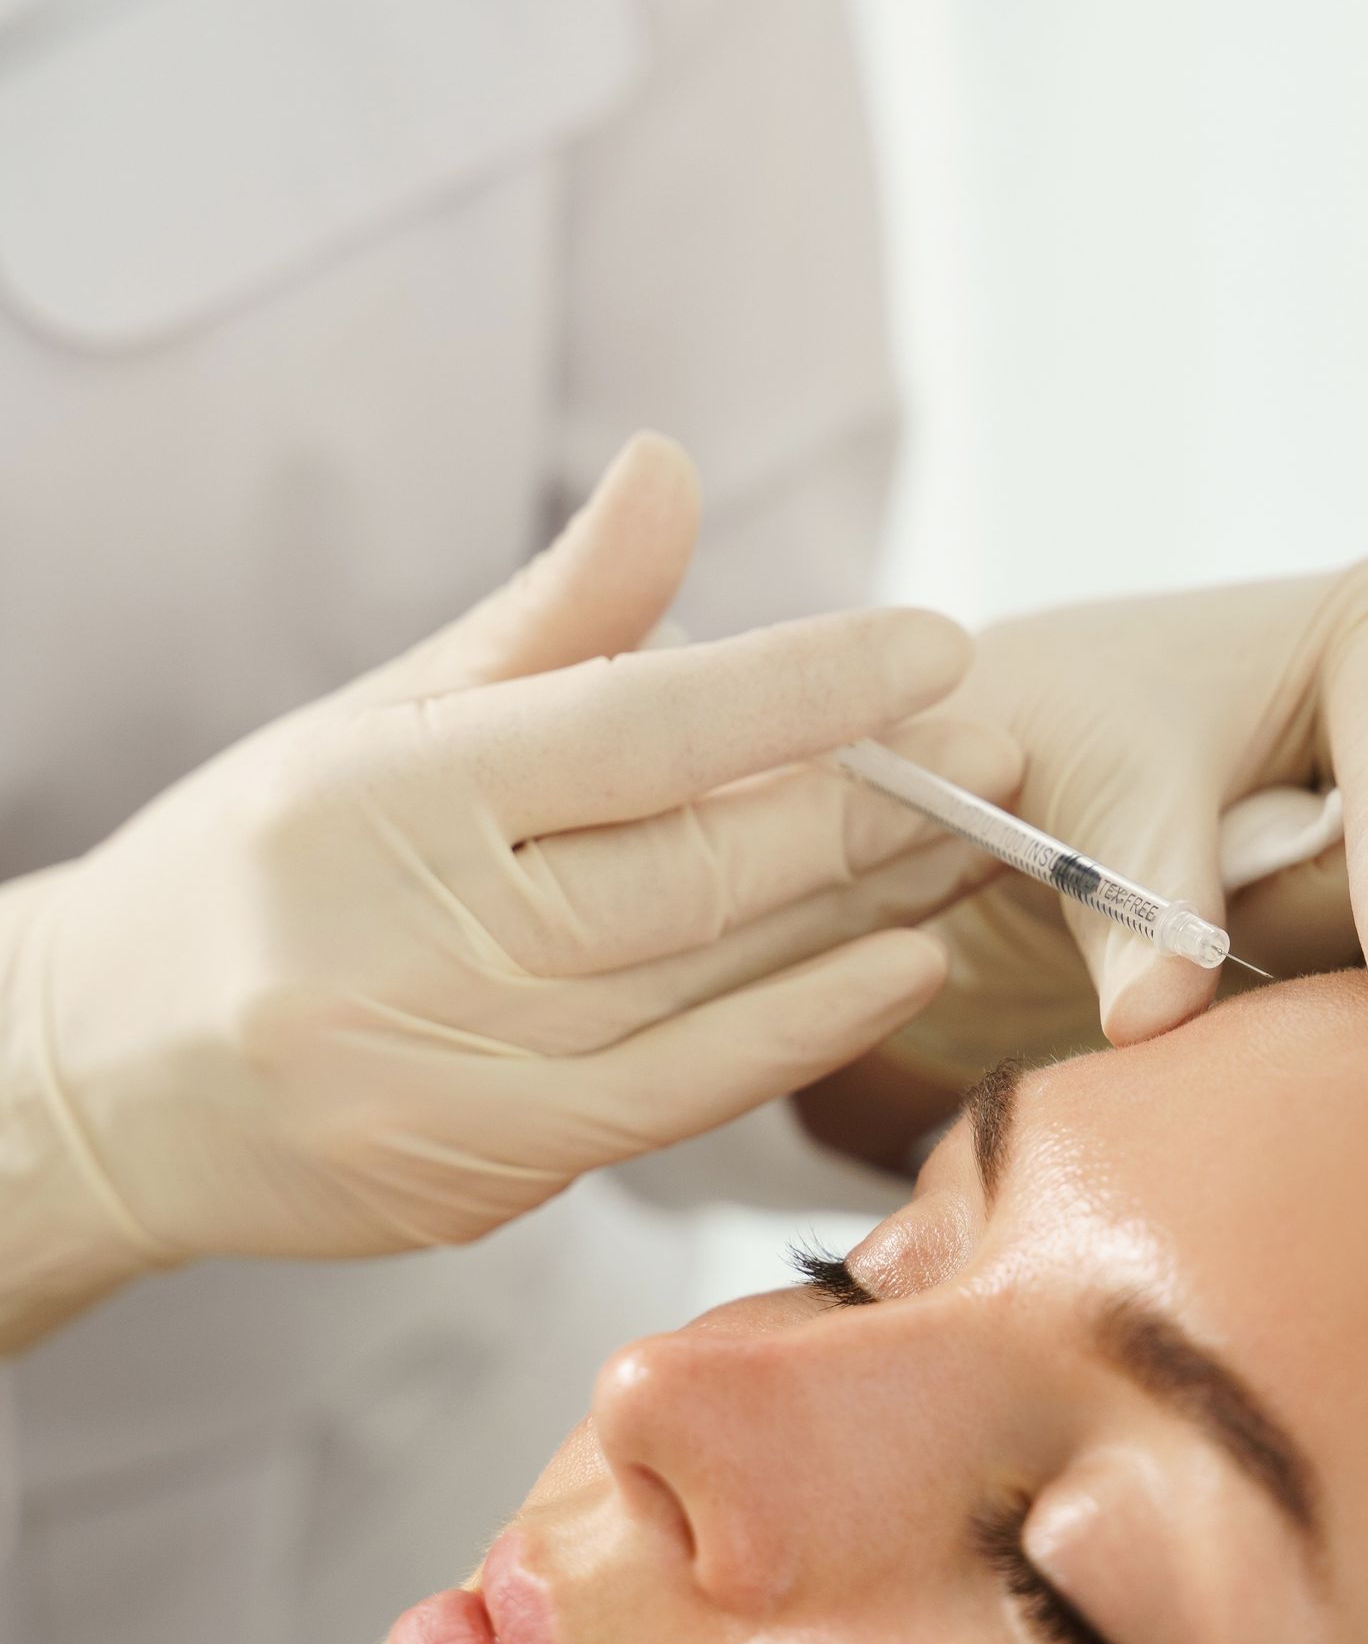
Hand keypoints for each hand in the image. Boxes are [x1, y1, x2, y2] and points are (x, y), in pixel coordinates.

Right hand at [0, 438, 1013, 1347]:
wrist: (92, 1079)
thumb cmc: (253, 867)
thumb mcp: (374, 717)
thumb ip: (550, 614)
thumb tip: (675, 466)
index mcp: (382, 794)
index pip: (632, 729)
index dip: (800, 687)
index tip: (933, 644)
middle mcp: (410, 940)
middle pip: (694, 866)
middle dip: (870, 801)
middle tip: (1000, 743)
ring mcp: (443, 1077)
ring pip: (705, 981)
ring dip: (866, 908)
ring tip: (985, 834)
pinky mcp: (475, 1178)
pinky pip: (675, 1099)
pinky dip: (799, 1031)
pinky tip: (899, 967)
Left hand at [882, 548, 1367, 1089]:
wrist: (1088, 762)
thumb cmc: (1081, 731)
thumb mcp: (1086, 788)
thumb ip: (1135, 891)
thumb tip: (1152, 1011)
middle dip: (1323, 930)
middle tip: (1216, 893)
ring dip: (1340, 972)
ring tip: (1247, 899)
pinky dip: (1364, 991)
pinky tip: (1296, 937)